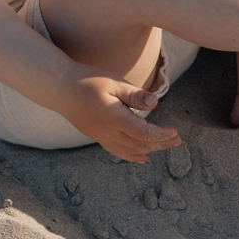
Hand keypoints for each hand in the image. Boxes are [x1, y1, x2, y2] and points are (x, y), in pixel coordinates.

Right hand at [56, 67, 181, 162]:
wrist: (60, 88)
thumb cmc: (88, 80)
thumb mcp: (114, 83)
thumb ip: (134, 95)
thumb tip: (155, 103)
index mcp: (114, 118)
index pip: (143, 133)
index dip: (160, 135)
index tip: (174, 132)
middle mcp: (108, 132)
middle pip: (140, 144)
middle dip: (160, 144)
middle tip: (178, 140)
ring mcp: (101, 136)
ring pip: (130, 150)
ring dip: (150, 149)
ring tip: (166, 145)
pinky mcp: (97, 136)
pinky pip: (117, 151)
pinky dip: (132, 155)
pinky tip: (142, 157)